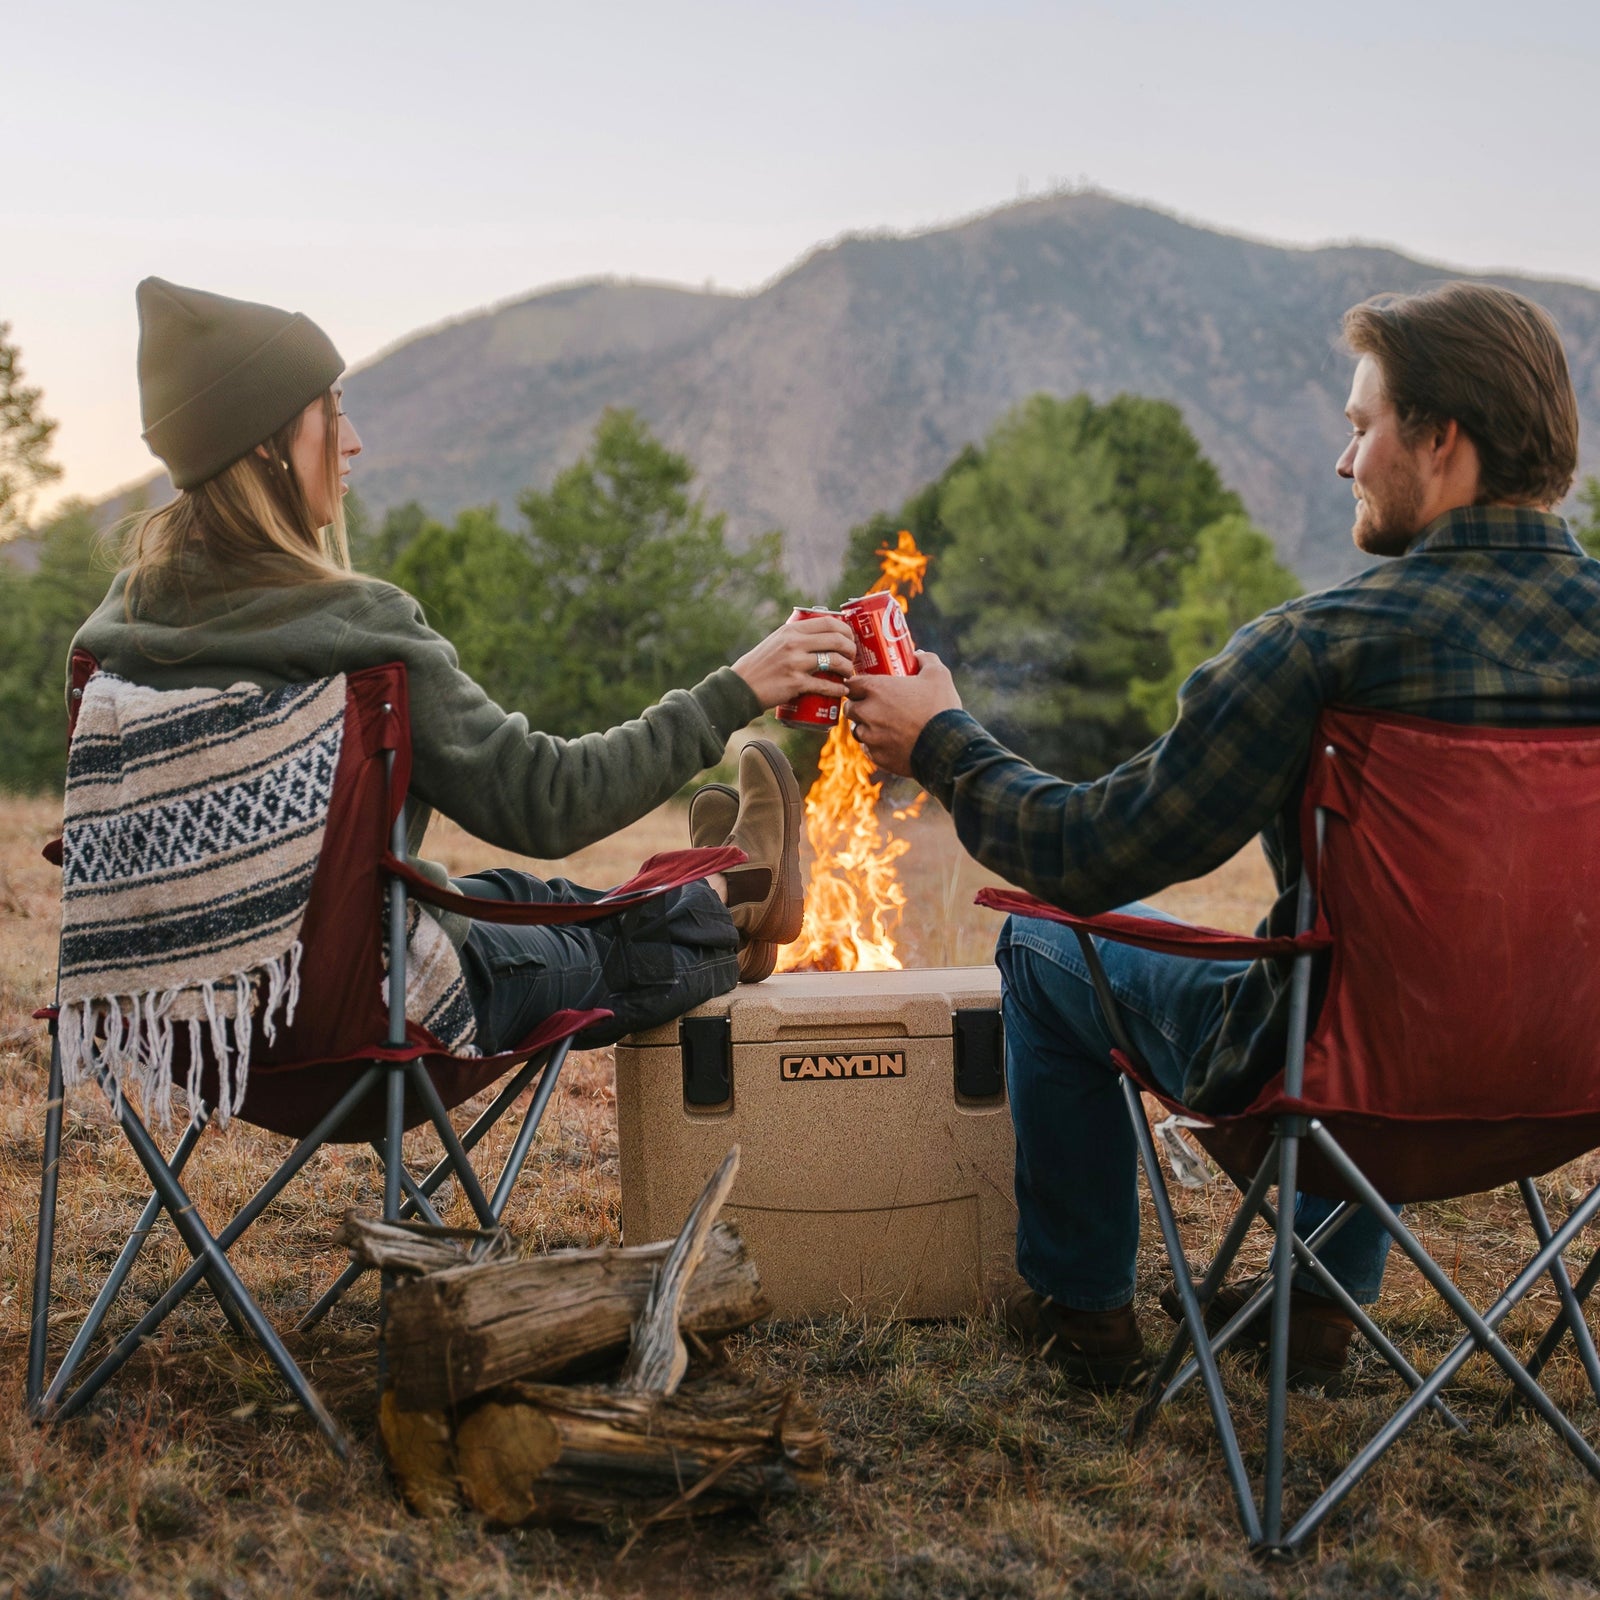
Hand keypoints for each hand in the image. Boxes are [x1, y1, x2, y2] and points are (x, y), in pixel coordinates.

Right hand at [732, 614, 857, 708]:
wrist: (741, 687)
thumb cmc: (760, 666)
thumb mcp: (776, 641)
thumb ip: (795, 637)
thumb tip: (821, 635)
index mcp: (791, 630)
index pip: (829, 622)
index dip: (846, 631)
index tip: (850, 640)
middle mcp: (794, 643)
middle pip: (837, 640)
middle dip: (851, 649)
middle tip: (852, 658)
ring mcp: (795, 663)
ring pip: (835, 661)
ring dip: (848, 669)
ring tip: (848, 674)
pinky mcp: (795, 683)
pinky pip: (825, 685)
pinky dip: (838, 689)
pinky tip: (842, 691)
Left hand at [847, 652, 962, 774]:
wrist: (947, 747)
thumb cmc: (941, 708)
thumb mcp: (938, 675)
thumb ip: (926, 660)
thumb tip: (918, 655)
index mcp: (876, 689)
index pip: (850, 685)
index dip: (856, 686)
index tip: (865, 688)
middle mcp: (867, 713)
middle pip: (850, 709)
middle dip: (858, 707)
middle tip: (873, 706)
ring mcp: (870, 737)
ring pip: (857, 731)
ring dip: (866, 727)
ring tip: (882, 726)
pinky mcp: (877, 757)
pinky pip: (868, 749)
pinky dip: (876, 746)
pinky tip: (889, 743)